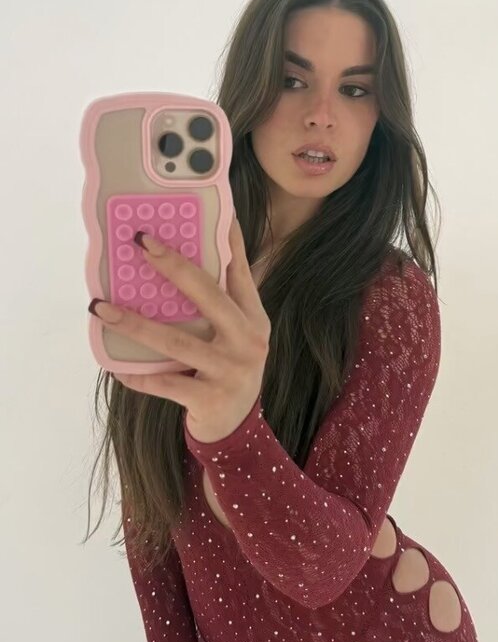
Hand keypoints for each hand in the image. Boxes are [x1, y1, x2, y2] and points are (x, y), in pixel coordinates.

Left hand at [90, 214, 270, 442]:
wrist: (238, 431)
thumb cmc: (228, 370)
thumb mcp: (238, 334)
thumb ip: (223, 300)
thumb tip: (189, 254)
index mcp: (254, 318)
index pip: (240, 270)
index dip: (226, 239)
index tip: (204, 210)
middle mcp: (248, 341)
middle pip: (207, 295)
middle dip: (173, 266)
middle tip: (141, 243)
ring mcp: (230, 371)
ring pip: (175, 341)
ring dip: (133, 323)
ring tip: (100, 306)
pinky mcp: (209, 398)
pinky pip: (164, 382)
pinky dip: (137, 375)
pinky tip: (115, 366)